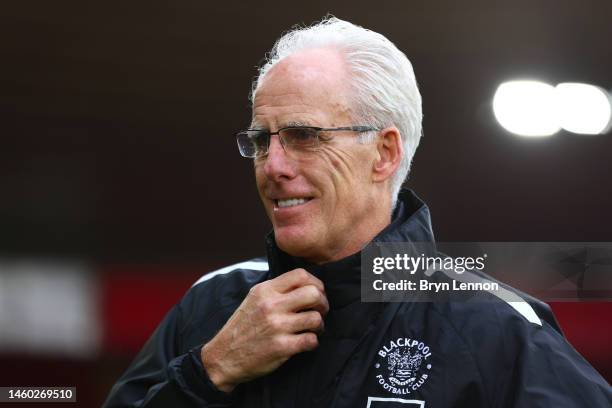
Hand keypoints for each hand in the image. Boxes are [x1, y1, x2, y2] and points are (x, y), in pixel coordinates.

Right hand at [201, 268, 328, 391]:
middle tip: (319, 311)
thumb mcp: (253, 299)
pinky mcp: (281, 347)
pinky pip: (311, 340)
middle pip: (313, 294)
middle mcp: (271, 305)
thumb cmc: (242, 326)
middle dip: (323, 303)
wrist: (224, 356)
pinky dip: (313, 342)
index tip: (317, 293)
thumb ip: (276, 289)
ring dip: (320, 325)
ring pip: (316, 318)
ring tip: (313, 329)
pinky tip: (306, 342)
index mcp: (265, 290)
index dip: (316, 283)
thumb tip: (303, 283)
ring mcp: (277, 326)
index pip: (300, 275)